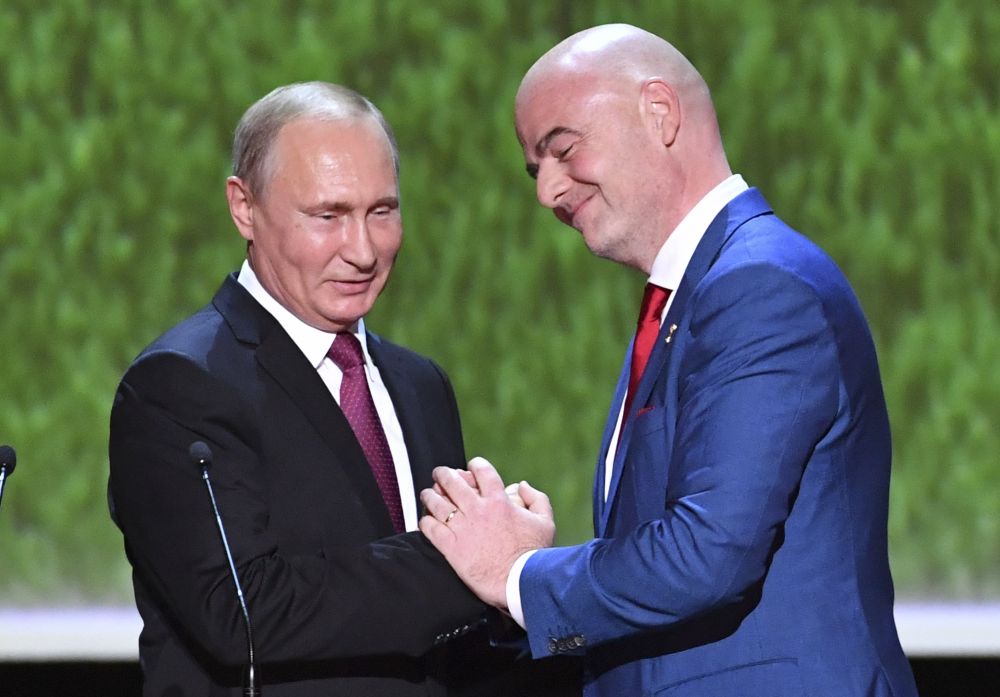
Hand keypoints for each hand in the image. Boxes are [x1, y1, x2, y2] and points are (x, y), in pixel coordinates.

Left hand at [419, 457, 554, 608]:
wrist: (520, 584)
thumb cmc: (534, 554)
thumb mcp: (545, 522)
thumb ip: (536, 498)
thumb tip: (521, 485)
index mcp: (499, 501)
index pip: (482, 471)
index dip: (475, 465)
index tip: (471, 467)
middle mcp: (478, 510)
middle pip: (452, 482)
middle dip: (443, 474)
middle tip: (439, 473)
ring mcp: (463, 528)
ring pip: (437, 503)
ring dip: (430, 495)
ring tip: (427, 494)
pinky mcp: (451, 548)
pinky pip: (431, 528)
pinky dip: (426, 521)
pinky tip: (426, 520)